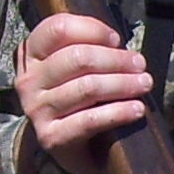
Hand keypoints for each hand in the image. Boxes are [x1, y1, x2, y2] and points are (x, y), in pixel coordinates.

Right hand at [14, 13, 149, 173]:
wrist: (66, 144)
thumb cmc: (77, 97)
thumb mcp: (75, 67)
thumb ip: (89, 47)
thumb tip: (118, 43)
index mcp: (32, 54)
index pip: (59, 28)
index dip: (93, 29)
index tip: (116, 40)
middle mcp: (29, 80)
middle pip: (78, 58)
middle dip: (116, 59)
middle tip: (139, 65)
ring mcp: (37, 109)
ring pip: (87, 88)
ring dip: (123, 84)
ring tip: (144, 84)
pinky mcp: (50, 136)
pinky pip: (90, 120)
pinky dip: (118, 112)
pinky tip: (136, 109)